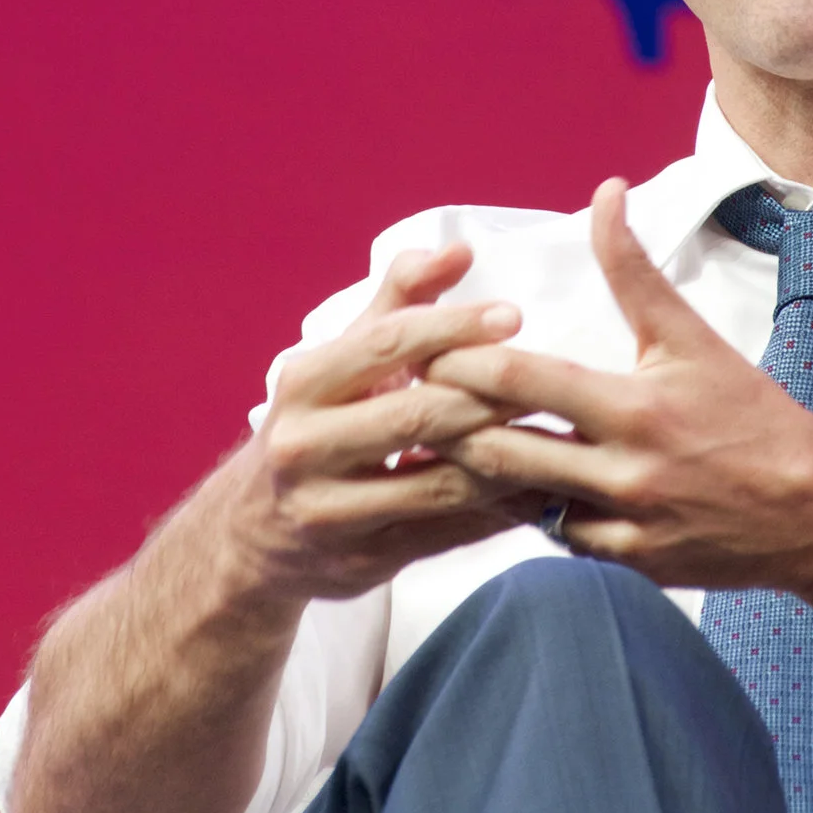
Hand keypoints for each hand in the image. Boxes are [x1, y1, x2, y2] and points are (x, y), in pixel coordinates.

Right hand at [210, 245, 535, 608]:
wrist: (254, 533)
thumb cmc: (317, 426)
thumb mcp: (341, 361)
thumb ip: (399, 301)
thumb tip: (458, 250)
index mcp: (303, 383)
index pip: (386, 343)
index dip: (454, 327)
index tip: (513, 316)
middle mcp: (306, 445)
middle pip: (418, 415)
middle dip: (490, 398)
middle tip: (550, 382)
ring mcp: (331, 510)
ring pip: (438, 483)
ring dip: (506, 460)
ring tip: (558, 435)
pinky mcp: (360, 561)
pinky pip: (445, 535)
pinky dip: (496, 511)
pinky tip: (538, 491)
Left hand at [428, 179, 812, 615]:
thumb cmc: (753, 415)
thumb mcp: (690, 337)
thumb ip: (633, 268)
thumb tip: (605, 190)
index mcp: (635, 406)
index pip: (524, 381)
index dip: (464, 364)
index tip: (423, 350)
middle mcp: (624, 470)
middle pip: (503, 449)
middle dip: (449, 426)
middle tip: (407, 402)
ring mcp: (623, 524)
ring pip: (518, 501)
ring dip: (474, 471)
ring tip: (430, 444)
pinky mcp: (628, 563)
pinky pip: (553, 537)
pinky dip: (522, 510)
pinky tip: (495, 486)